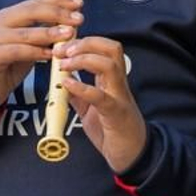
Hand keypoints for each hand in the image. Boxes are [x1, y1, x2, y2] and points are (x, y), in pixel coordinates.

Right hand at [0, 0, 82, 109]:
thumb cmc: (10, 64)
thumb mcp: (30, 44)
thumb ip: (45, 33)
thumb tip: (72, 24)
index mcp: (10, 15)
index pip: (36, 2)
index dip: (58, 0)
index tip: (79, 4)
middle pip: (31, 11)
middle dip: (58, 13)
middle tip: (78, 19)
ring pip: (26, 32)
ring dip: (50, 33)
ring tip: (69, 34)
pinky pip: (18, 50)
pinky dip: (36, 51)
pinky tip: (51, 54)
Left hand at [54, 37, 148, 173]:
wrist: (132, 154)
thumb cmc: (114, 130)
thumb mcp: (91, 109)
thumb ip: (80, 95)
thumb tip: (64, 85)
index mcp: (112, 81)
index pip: (104, 48)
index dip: (84, 40)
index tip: (63, 44)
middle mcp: (118, 84)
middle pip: (111, 48)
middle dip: (85, 43)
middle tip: (63, 50)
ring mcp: (119, 97)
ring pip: (110, 65)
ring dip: (84, 59)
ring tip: (65, 64)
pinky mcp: (116, 113)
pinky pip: (101, 96)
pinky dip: (82, 87)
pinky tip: (68, 84)